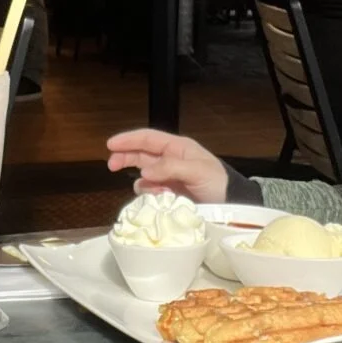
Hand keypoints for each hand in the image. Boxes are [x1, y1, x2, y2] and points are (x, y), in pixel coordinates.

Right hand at [105, 129, 227, 203]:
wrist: (231, 204)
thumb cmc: (218, 182)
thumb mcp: (197, 171)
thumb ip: (170, 168)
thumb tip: (144, 174)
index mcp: (177, 147)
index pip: (147, 138)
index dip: (128, 140)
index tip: (110, 144)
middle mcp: (169, 160)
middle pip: (140, 154)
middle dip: (125, 158)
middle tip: (111, 166)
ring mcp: (168, 178)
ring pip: (143, 177)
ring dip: (143, 184)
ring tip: (158, 192)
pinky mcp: (168, 194)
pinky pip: (150, 192)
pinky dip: (150, 196)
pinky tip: (161, 199)